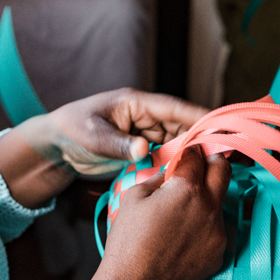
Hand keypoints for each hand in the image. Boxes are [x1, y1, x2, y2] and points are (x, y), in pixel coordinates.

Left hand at [15, 88, 207, 176]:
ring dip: (191, 154)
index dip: (199, 117)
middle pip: (182, 126)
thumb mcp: (93, 136)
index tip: (220, 128)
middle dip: (201, 139)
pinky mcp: (142, 148)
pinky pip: (165, 155)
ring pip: (176, 142)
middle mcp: (145, 115)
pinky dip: (176, 164)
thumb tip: (145, 149)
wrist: (56, 145)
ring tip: (211, 169)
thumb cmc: (71, 130)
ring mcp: (145, 132)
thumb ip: (119, 144)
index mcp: (137, 103)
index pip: (175, 109)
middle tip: (223, 155)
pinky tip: (187, 177)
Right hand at [37, 145, 229, 279]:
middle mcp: (209, 207)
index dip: (189, 151)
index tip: (185, 154)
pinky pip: (216, 231)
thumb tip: (169, 171)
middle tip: (200, 166)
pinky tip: (182, 238)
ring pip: (220, 203)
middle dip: (212, 162)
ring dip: (206, 199)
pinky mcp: (217, 254)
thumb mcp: (134, 196)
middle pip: (223, 170)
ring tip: (180, 214)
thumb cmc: (128, 239)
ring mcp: (217, 232)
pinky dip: (204, 227)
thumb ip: (157, 177)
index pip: (196, 155)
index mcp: (187, 188)